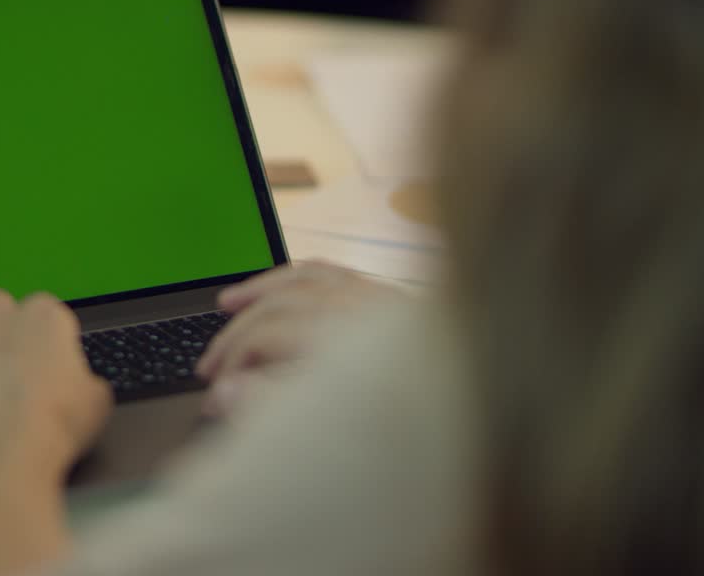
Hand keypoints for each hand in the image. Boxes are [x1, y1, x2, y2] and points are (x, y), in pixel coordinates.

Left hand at [0, 290, 111, 477]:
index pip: (45, 310)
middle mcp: (0, 317)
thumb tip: (81, 386)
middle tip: (6, 362)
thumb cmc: (57, 426)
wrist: (6, 453)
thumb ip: (84, 380)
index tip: (47, 361)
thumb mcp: (96, 402)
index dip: (44, 337)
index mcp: (45, 318)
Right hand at [196, 262, 403, 416]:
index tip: (215, 398)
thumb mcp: (339, 431)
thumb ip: (276, 408)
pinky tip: (285, 282)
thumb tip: (229, 391)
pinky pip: (336, 273)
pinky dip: (302, 275)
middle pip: (280, 306)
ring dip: (262, 290)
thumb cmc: (420, 431)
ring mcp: (380, 301)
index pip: (266, 336)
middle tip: (209, 368)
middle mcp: (361, 310)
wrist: (494, 415)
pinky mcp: (394, 303)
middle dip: (238, 336)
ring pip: (306, 278)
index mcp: (344, 339)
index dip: (231, 364)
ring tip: (229, 304)